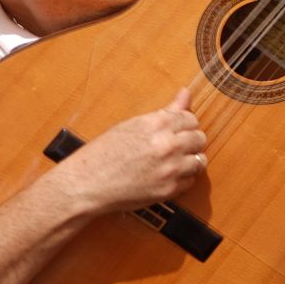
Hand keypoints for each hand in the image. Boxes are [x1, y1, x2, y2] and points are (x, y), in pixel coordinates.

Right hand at [58, 89, 207, 214]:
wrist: (84, 184)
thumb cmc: (102, 153)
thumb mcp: (131, 125)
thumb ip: (165, 111)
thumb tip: (186, 93)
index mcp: (158, 124)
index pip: (191, 118)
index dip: (183, 125)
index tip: (175, 130)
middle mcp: (168, 145)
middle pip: (200, 138)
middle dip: (189, 141)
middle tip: (173, 146)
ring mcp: (170, 169)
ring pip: (200, 160)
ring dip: (189, 160)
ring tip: (171, 162)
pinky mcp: (168, 189)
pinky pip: (190, 181)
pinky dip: (182, 179)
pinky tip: (165, 176)